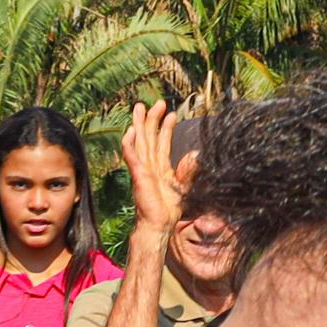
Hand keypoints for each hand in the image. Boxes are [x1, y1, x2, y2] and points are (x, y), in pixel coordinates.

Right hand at [120, 100, 183, 242]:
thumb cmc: (169, 209)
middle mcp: (149, 165)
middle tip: (156, 102)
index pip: (162, 142)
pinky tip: (131, 131)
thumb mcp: (184, 186)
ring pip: (139, 141)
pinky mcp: (138, 175)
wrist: (160, 224)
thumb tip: (197, 155)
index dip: (166, 127)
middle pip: (148, 137)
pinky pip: (132, 156)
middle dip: (151, 119)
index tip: (172, 113)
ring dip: (139, 124)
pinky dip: (129, 143)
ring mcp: (142, 169)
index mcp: (160, 167)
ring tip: (140, 107)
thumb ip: (188, 170)